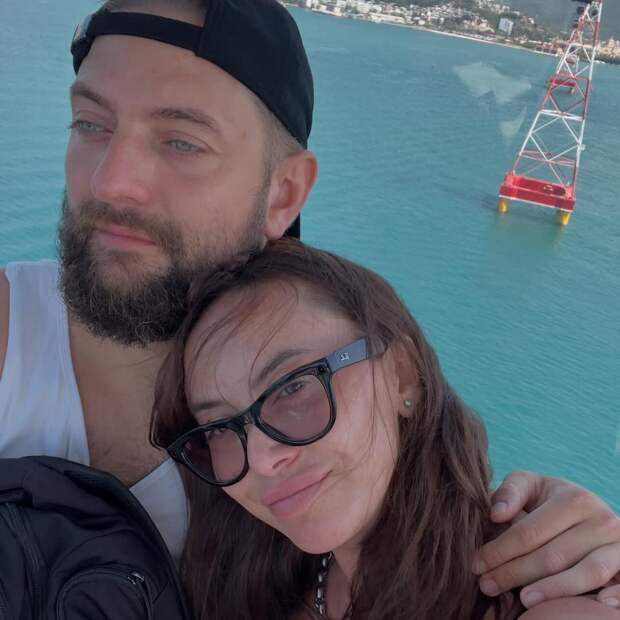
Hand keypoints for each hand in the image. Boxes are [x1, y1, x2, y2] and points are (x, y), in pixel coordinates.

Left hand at [472, 471, 619, 608]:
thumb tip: (496, 514)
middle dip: (514, 573)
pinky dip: (614, 597)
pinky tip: (595, 605)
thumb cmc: (550, 500)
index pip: (530, 532)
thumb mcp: (531, 486)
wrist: (589, 510)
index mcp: (574, 498)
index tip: (476, 564)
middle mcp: (601, 520)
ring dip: (553, 590)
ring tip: (523, 600)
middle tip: (487, 585)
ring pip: (586, 573)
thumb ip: (510, 492)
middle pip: (553, 555)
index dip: (500, 550)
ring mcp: (618, 545)